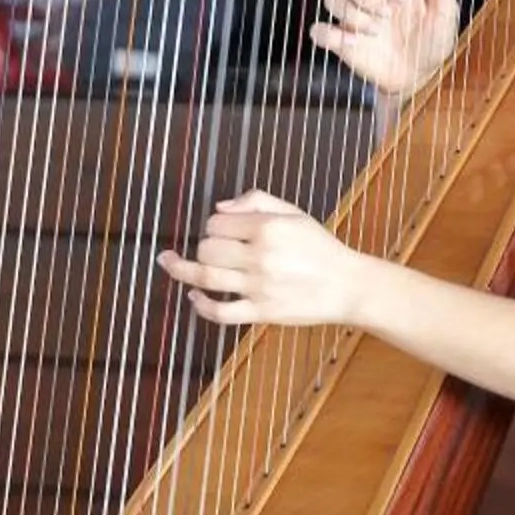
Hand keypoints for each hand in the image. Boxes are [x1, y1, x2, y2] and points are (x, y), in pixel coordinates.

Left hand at [158, 190, 368, 330]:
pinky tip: (193, 298)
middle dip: (203, 246)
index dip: (214, 225)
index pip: (218, 223)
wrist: (347, 286)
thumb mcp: (294, 213)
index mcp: (269, 228)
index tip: (222, 231)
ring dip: (182, 269)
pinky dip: (202, 306)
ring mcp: (259, 287)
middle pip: (208, 248)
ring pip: (206, 277)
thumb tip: (220, 207)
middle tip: (212, 249)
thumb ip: (257, 202)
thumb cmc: (321, 248)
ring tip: (167, 262)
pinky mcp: (261, 312)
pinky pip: (221, 312)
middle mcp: (261, 256)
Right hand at [308, 0, 459, 96]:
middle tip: (388, 15)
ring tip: (376, 32)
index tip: (403, 0)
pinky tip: (354, 43)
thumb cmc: (434, 42)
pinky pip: (318, 30)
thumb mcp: (444, 10)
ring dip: (353, 14)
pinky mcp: (341, 42)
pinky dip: (330, 34)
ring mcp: (352, 19)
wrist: (421, 77)